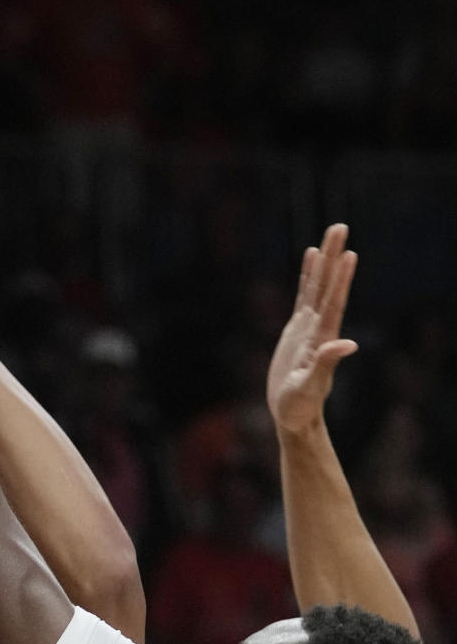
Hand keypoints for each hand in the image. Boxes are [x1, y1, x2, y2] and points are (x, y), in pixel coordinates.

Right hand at [266, 223, 357, 437]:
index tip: (349, 254)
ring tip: (331, 234)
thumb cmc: (300, 408)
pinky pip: (304, 296)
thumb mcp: (309, 388)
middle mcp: (319, 329)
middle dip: (334, 257)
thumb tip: (349, 345)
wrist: (293, 416)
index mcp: (321, 340)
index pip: (334, 304)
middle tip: (340, 227)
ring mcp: (308, 328)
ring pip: (317, 287)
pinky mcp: (297, 331)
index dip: (341, 280)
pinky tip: (311, 257)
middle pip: (327, 287)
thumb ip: (326, 364)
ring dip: (325, 261)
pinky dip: (308, 275)